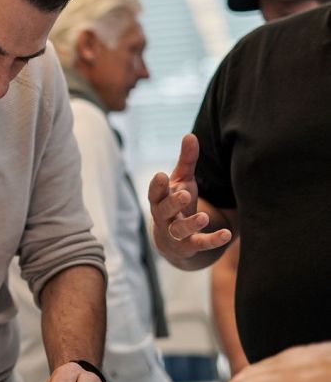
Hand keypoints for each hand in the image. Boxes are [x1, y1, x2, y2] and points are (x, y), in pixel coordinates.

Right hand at [148, 133, 230, 261]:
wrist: (172, 241)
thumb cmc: (177, 203)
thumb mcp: (182, 182)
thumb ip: (186, 161)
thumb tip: (190, 135)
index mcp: (160, 200)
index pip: (154, 193)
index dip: (157, 186)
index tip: (161, 175)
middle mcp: (164, 217)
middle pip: (164, 211)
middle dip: (173, 203)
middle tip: (184, 194)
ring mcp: (175, 234)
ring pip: (179, 230)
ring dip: (191, 224)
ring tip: (204, 217)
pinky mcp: (189, 246)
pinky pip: (200, 244)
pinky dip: (212, 240)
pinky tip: (227, 235)